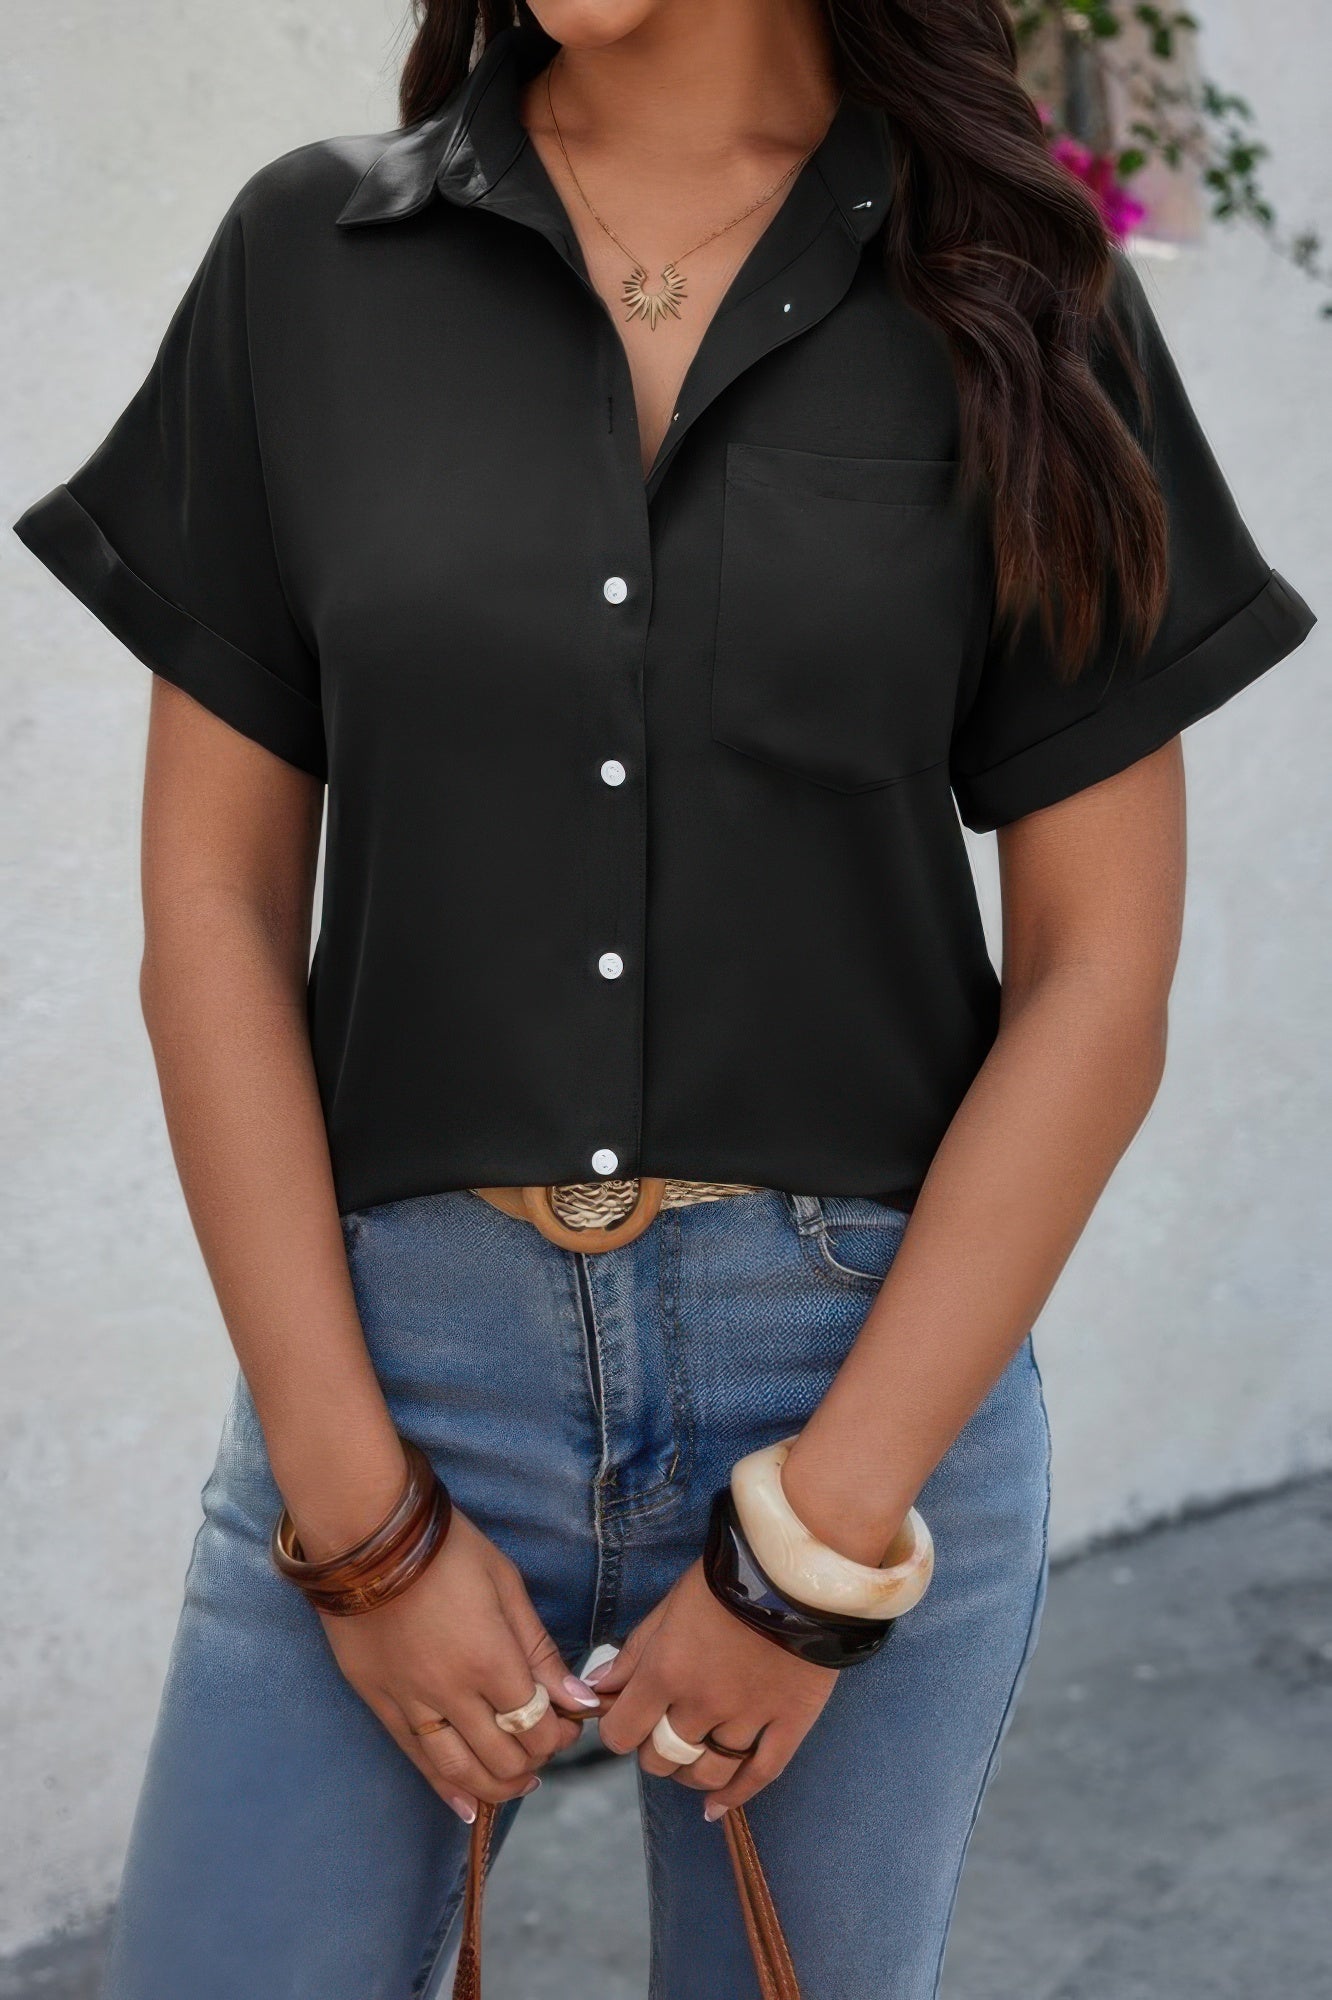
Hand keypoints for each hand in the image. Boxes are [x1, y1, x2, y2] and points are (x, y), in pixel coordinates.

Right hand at [319, 1507, 601, 1821]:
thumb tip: (579, 1700)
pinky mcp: (378, 1701)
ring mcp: (410, 1701)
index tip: (569, 1722)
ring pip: (458, 1769)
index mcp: (490, 1659)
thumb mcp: (505, 1584)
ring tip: (517, 1783)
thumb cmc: (445, 1549)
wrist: (365, 1535)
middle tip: (547, 1748)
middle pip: (503, 1755)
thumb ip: (540, 1649)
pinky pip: (414, 1758)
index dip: (560, 1733)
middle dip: (535, 1760)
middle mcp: (451, 1692)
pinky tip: (465, 1804)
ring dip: (495, 1786)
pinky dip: (443, 1787)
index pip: (537, 1724)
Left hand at [592, 1559, 836, 1815]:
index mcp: (666, 1671)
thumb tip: (596, 1687)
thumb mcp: (669, 1605)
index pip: (622, 1734)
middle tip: (663, 1731)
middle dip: (654, 1750)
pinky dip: (735, 1796)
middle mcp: (703, 1703)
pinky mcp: (790, 1722)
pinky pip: (760, 1774)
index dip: (619, 1731)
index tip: (627, 1720)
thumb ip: (634, 1652)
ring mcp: (748, 1718)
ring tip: (690, 1760)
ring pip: (707, 1771)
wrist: (796, 1568)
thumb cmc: (725, 1578)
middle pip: (662, 1759)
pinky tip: (716, 1806)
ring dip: (690, 1773)